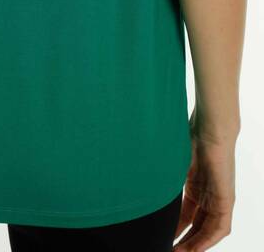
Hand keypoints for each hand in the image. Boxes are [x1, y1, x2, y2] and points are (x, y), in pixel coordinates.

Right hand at [174, 115, 235, 250]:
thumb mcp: (171, 165)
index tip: (164, 239)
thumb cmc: (187, 137)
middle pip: (197, 226)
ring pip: (209, 230)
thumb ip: (162, 181)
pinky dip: (208, 239)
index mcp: (195, 186)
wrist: (207, 127)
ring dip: (195, 244)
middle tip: (170, 250)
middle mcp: (208, 195)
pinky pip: (220, 227)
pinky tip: (196, 248)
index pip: (187, 216)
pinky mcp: (226, 199)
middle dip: (184, 241)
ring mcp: (218, 198)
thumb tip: (140, 189)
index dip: (176, 230)